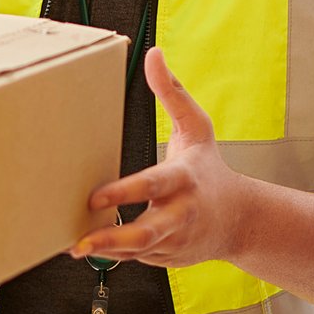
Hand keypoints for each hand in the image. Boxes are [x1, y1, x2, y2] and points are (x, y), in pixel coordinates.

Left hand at [70, 48, 251, 267]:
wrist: (240, 220)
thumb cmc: (210, 169)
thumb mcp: (197, 128)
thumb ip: (172, 93)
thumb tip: (154, 54)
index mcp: (185, 180)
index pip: (153, 186)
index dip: (124, 193)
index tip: (95, 196)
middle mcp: (180, 214)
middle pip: (146, 232)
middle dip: (112, 239)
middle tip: (80, 238)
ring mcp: (173, 241)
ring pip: (137, 251)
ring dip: (106, 250)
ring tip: (73, 244)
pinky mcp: (165, 258)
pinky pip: (136, 259)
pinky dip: (113, 255)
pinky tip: (88, 247)